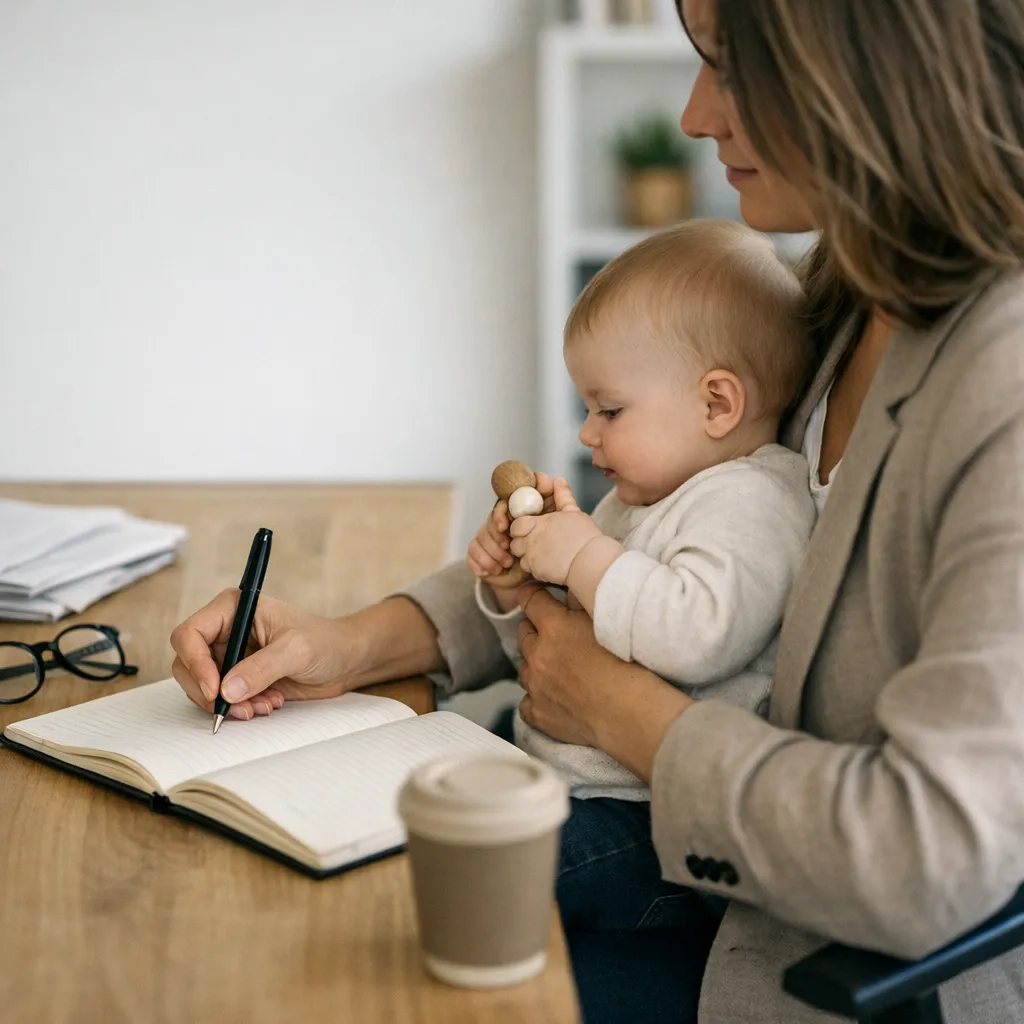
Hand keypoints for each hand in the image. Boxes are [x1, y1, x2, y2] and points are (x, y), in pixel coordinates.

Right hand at [170, 590, 359, 719]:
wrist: (345, 660)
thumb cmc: (326, 642)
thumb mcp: (296, 651)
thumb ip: (261, 668)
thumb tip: (227, 690)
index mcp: (233, 608)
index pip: (190, 634)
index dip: (195, 663)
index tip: (215, 691)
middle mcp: (225, 630)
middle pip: (187, 664)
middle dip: (210, 692)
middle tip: (238, 708)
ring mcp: (230, 655)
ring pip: (202, 687)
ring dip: (228, 704)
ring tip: (263, 705)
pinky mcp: (238, 677)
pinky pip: (221, 699)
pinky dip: (239, 708)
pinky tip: (268, 704)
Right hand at [467, 470, 559, 578]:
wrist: (531, 573)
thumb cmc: (544, 544)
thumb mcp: (555, 522)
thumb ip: (558, 499)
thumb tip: (557, 480)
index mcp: (514, 512)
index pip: (501, 505)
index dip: (500, 514)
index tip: (503, 526)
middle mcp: (498, 521)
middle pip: (489, 522)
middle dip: (496, 537)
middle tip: (508, 549)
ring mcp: (486, 536)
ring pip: (480, 538)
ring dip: (492, 553)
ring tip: (506, 564)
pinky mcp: (478, 552)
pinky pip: (472, 553)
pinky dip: (480, 562)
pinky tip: (490, 570)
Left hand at [508, 478, 602, 585]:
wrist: (590, 562)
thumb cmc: (584, 537)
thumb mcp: (574, 512)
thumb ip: (563, 496)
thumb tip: (558, 480)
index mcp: (538, 523)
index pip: (516, 524)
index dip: (521, 527)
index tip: (531, 529)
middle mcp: (531, 540)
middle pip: (515, 542)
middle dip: (522, 542)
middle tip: (536, 542)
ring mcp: (532, 557)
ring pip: (520, 556)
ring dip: (527, 555)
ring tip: (543, 554)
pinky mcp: (536, 572)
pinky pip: (529, 569)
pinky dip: (535, 567)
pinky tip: (548, 564)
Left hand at [516, 585, 692, 778]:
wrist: (630, 712)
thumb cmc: (628, 664)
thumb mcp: (606, 621)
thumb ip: (582, 604)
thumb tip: (569, 594)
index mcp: (554, 627)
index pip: (530, 600)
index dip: (531, 594)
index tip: (534, 594)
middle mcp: (538, 655)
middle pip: (523, 633)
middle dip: (534, 629)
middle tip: (551, 632)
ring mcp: (535, 686)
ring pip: (523, 667)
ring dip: (535, 663)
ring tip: (555, 667)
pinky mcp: (538, 714)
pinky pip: (526, 702)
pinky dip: (536, 697)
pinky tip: (551, 696)